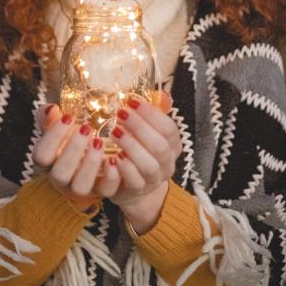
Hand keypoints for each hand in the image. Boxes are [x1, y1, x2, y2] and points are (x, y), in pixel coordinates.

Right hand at [32, 105, 119, 209]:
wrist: (87, 162)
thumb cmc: (68, 140)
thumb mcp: (57, 128)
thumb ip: (50, 118)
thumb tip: (51, 109)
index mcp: (47, 162)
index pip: (41, 155)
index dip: (53, 137)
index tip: (68, 117)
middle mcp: (61, 179)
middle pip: (59, 174)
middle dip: (72, 150)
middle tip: (86, 128)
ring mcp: (80, 188)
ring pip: (80, 187)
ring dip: (90, 164)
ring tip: (100, 141)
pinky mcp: (102, 191)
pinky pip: (106, 190)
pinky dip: (111, 176)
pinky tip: (114, 158)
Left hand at [107, 91, 181, 233]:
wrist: (134, 188)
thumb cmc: (140, 152)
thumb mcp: (148, 133)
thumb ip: (153, 115)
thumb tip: (161, 94)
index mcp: (173, 145)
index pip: (169, 129)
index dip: (151, 114)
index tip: (131, 101)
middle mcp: (167, 163)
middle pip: (160, 146)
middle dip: (139, 128)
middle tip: (120, 114)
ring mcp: (154, 180)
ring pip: (149, 165)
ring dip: (131, 146)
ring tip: (114, 132)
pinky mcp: (138, 191)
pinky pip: (135, 182)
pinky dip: (124, 169)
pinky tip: (112, 157)